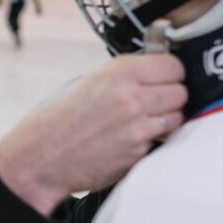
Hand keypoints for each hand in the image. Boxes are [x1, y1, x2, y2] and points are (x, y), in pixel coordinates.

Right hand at [0, 54, 186, 215]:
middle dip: (170, 97)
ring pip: (177, 117)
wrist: (41, 157)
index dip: (170, 73)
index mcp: (120, 72)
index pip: (174, 65)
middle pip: (181, 91)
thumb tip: (154, 73)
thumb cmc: (59, 119)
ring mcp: (138, 127)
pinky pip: (161, 142)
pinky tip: (130, 140)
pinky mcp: (138, 154)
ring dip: (165, 120)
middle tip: (153, 103)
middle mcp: (132, 97)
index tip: (163, 79)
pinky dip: (151, 141)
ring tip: (142, 122)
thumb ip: (123, 76)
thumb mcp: (88, 81)